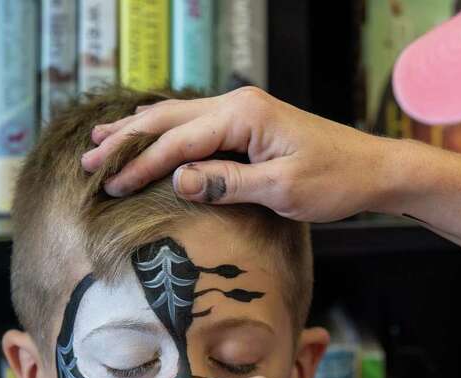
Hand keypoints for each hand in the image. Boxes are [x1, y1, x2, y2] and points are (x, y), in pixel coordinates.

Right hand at [81, 86, 393, 221]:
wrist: (374, 171)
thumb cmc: (336, 182)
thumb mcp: (283, 190)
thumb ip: (228, 184)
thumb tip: (178, 180)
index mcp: (244, 114)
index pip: (178, 139)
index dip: (140, 164)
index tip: (109, 186)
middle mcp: (239, 104)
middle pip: (167, 118)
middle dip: (125, 140)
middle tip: (87, 161)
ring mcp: (244, 112)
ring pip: (177, 117)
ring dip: (138, 132)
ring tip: (100, 143)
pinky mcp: (249, 125)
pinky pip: (195, 125)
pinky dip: (164, 132)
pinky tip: (145, 135)